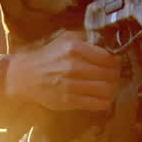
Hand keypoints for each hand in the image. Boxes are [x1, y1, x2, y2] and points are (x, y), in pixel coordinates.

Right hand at [4, 31, 118, 110]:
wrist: (26, 76)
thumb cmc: (49, 56)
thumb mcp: (66, 39)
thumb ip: (87, 38)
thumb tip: (109, 41)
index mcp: (75, 48)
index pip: (108, 57)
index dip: (115, 62)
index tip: (114, 63)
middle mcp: (74, 66)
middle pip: (110, 74)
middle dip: (115, 76)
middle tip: (113, 76)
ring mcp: (71, 85)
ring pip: (107, 90)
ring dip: (112, 89)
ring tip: (109, 87)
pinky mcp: (69, 101)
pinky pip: (97, 103)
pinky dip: (105, 102)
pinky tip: (103, 98)